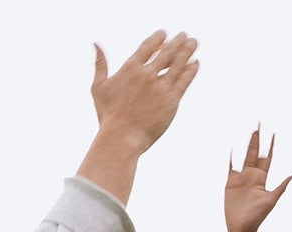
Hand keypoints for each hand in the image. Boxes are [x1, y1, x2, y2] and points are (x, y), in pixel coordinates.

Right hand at [91, 30, 199, 153]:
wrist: (122, 138)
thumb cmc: (108, 116)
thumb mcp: (99, 87)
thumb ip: (100, 64)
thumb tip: (95, 44)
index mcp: (130, 68)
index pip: (148, 47)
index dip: (157, 39)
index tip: (164, 33)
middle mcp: (147, 75)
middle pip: (166, 53)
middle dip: (177, 42)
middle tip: (185, 35)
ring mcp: (161, 87)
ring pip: (177, 64)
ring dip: (187, 52)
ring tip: (194, 43)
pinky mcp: (171, 101)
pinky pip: (183, 81)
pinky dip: (190, 71)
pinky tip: (195, 64)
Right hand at [225, 128, 291, 231]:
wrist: (242, 228)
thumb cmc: (258, 217)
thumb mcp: (271, 201)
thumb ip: (281, 187)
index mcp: (262, 179)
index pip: (268, 158)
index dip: (271, 146)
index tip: (273, 133)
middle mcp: (253, 176)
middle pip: (256, 153)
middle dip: (258, 139)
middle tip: (260, 123)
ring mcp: (242, 178)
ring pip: (245, 156)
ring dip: (248, 144)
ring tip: (251, 131)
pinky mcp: (231, 183)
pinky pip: (231, 166)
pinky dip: (231, 157)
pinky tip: (232, 148)